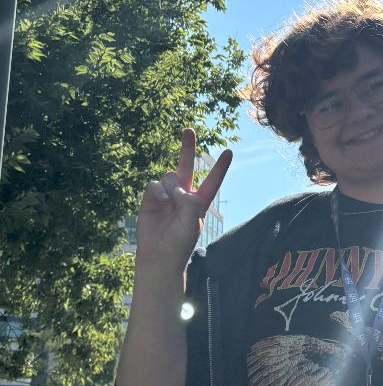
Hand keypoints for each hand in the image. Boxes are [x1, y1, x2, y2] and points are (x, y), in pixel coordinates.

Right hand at [135, 128, 231, 271]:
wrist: (158, 256)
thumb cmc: (179, 243)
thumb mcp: (191, 223)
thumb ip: (188, 202)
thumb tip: (175, 187)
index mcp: (199, 201)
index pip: (212, 180)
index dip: (220, 167)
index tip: (229, 152)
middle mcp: (183, 194)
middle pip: (186, 165)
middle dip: (187, 146)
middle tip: (188, 129)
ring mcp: (166, 195)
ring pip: (169, 176)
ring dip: (171, 187)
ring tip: (169, 205)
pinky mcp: (150, 198)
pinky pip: (154, 185)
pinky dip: (157, 193)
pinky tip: (157, 205)